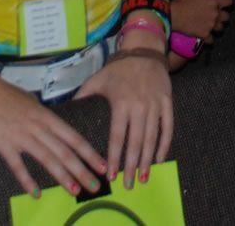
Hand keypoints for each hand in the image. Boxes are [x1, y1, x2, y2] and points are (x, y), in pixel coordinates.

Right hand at [0, 74, 106, 199]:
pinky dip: (27, 180)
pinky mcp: (5, 144)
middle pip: (64, 151)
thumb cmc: (5, 94)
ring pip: (47, 158)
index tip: (102, 166)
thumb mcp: (31, 101)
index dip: (89, 153)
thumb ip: (42, 115)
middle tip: (95, 185)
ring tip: (75, 190)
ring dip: (62, 176)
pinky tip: (36, 193)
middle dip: (82, 169)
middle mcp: (38, 126)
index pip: (73, 137)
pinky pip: (18, 165)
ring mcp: (22, 136)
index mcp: (47, 116)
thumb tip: (51, 124)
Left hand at [75, 49, 172, 188]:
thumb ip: (83, 95)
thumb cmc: (118, 68)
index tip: (111, 175)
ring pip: (152, 138)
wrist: (143, 50)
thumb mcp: (98, 79)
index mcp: (121, 103)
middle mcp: (139, 106)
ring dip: (148, 160)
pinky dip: (164, 145)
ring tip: (144, 177)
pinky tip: (159, 159)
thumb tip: (67, 109)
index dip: (114, 158)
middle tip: (129, 185)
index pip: (117, 137)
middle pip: (136, 143)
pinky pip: (168, 127)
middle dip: (132, 166)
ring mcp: (154, 105)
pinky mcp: (167, 102)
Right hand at [171, 0, 231, 41]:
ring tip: (213, 26)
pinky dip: (209, 39)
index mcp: (214, 2)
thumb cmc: (182, 1)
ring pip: (220, 28)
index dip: (228, 1)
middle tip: (218, 15)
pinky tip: (206, 38)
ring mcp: (211, 26)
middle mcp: (215, 14)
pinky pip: (211, 39)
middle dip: (224, 16)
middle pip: (226, 17)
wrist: (174, 16)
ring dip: (218, 27)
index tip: (226, 2)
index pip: (228, 1)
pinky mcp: (205, 35)